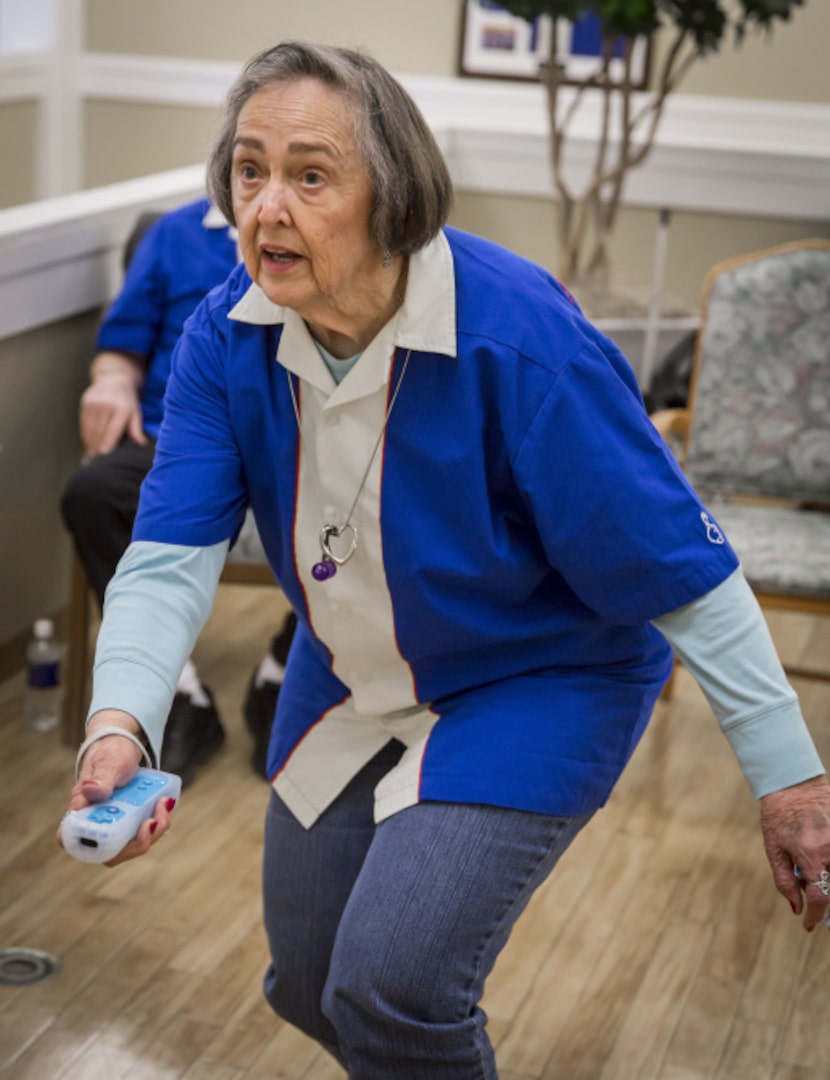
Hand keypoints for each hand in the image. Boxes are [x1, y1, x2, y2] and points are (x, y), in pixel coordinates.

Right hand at [57, 711, 174, 867]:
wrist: (123, 746)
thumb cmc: (109, 753)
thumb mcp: (108, 764)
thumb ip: (101, 779)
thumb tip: (91, 791)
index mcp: (79, 814)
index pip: (74, 843)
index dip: (92, 849)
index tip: (116, 836)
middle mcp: (95, 825)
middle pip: (112, 852)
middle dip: (138, 842)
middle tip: (152, 821)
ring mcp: (115, 826)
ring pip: (132, 845)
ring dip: (154, 831)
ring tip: (164, 803)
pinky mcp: (131, 823)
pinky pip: (144, 832)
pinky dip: (158, 822)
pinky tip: (165, 803)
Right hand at [80, 355, 146, 457]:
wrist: (114, 379)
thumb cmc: (128, 401)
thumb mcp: (135, 412)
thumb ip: (136, 429)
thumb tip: (141, 444)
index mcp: (122, 408)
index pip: (113, 429)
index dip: (107, 442)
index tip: (102, 455)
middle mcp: (107, 404)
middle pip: (100, 431)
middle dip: (96, 448)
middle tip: (95, 464)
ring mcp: (95, 402)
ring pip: (90, 428)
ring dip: (89, 444)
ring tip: (90, 458)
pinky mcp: (86, 402)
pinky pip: (84, 423)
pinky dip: (86, 435)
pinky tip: (88, 445)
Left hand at [760, 775, 829, 930]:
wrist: (792, 784)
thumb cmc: (778, 816)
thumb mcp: (774, 849)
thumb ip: (785, 881)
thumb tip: (798, 909)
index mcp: (810, 854)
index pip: (820, 897)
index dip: (815, 916)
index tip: (809, 925)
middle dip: (826, 900)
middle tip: (814, 902)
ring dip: (829, 879)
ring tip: (816, 874)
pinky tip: (822, 863)